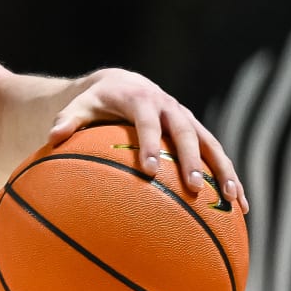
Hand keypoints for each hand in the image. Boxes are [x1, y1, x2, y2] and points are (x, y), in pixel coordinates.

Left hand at [48, 68, 247, 211]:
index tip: (148, 170)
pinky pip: (217, 155)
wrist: (123, 83)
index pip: (148, 123)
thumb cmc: (96, 101)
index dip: (150, 144)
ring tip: (232, 201)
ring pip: (211, 144)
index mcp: (142, 100)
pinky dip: (230, 177)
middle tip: (194, 188)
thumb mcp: (79, 106)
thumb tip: (51, 137)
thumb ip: (67, 120)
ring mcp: (187, 119)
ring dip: (224, 171)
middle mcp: (170, 107)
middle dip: (192, 161)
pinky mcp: (196, 131)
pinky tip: (239, 207)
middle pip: (186, 133)